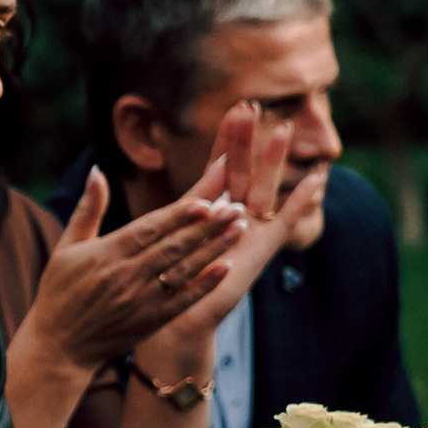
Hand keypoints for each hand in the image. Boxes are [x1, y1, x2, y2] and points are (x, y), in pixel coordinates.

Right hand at [16, 166, 242, 375]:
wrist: (59, 346)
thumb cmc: (60, 292)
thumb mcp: (66, 248)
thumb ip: (88, 209)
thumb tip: (97, 172)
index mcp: (106, 254)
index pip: (149, 229)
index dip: (178, 215)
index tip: (205, 200)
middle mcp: (126, 276)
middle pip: (173, 246)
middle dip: (207, 226)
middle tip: (237, 206)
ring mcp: (141, 299)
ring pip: (183, 269)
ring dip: (214, 248)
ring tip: (239, 228)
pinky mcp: (152, 320)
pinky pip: (183, 299)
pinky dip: (205, 283)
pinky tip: (226, 266)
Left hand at [148, 102, 328, 349]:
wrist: (176, 323)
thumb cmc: (160, 284)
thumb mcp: (154, 239)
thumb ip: (153, 207)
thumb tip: (108, 176)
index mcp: (206, 213)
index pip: (218, 166)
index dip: (226, 138)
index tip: (234, 106)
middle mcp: (231, 218)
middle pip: (241, 169)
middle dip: (247, 139)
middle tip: (253, 105)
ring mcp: (248, 233)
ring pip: (263, 187)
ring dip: (274, 160)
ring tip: (286, 129)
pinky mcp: (260, 251)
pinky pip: (286, 221)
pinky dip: (302, 201)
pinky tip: (319, 179)